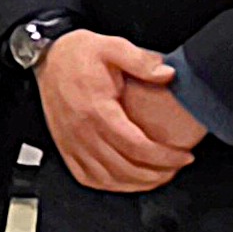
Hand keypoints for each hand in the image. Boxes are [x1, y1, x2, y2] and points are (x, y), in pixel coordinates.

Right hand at [38, 31, 194, 192]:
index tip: (184, 157)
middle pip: (125, 168)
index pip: (137, 147)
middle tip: (176, 168)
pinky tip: (126, 181)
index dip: (165, 157)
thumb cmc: (79, 54)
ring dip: (136, 184)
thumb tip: (168, 74)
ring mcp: (71, 142)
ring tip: (158, 177)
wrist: (48, 58)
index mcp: (97, 110)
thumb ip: (142, 61)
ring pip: (107, 178)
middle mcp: (82, 131)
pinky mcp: (65, 147)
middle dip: (156, 174)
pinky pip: (87, 177)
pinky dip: (109, 185)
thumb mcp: (113, 46)